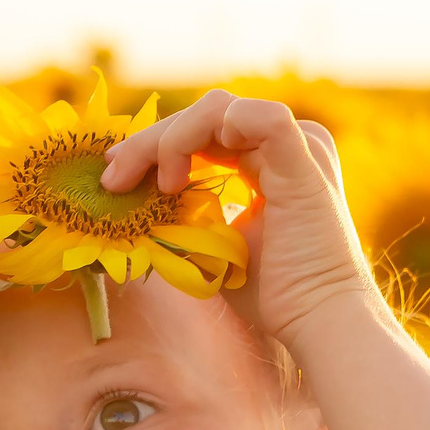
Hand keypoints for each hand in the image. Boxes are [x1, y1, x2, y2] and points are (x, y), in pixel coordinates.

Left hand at [98, 92, 378, 347]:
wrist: (318, 320)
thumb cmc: (274, 294)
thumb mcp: (214, 245)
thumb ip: (185, 214)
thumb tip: (134, 201)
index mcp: (273, 159)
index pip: (205, 132)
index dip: (155, 146)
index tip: (115, 176)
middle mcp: (290, 142)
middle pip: (204, 115)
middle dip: (149, 142)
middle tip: (112, 178)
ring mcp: (300, 143)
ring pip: (216, 109)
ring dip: (168, 141)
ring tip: (154, 187)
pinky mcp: (304, 154)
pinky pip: (251, 116)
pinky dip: (202, 134)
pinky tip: (178, 175)